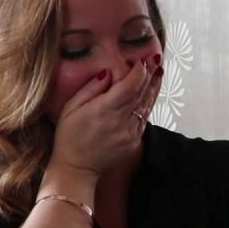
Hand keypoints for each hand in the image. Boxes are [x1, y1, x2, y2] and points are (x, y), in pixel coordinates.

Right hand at [49, 55, 161, 177]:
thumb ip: (90, 89)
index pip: (129, 87)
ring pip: (146, 105)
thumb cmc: (69, 137)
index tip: (142, 60)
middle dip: (150, 75)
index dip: (138, 73)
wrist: (76, 168)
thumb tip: (107, 73)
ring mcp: (129, 133)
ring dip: (153, 88)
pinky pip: (144, 118)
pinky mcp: (134, 141)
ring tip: (159, 71)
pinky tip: (151, 93)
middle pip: (141, 94)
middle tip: (156, 58)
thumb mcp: (70, 109)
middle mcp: (120, 121)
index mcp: (103, 111)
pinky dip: (148, 103)